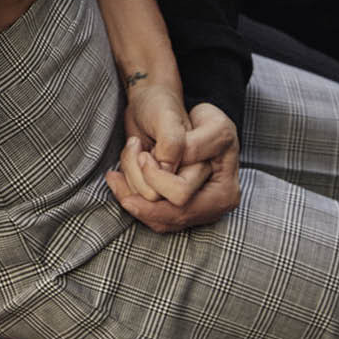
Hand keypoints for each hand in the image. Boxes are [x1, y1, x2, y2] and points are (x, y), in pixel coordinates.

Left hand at [106, 103, 239, 232]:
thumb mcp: (209, 122)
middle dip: (138, 195)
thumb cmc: (205, 119)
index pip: (181, 196)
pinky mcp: (179, 209)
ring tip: (114, 177)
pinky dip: (134, 201)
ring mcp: (194, 211)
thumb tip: (167, 166)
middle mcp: (209, 208)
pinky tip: (119, 182)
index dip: (157, 180)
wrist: (188, 118)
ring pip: (156, 220)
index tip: (143, 156)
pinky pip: (153, 217)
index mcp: (223, 191)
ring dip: (132, 198)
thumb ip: (189, 144)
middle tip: (116, 175)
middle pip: (166, 216)